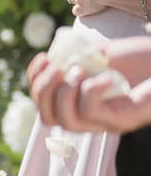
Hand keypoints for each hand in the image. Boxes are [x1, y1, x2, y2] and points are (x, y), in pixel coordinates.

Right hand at [29, 34, 150, 133]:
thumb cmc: (142, 59)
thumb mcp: (101, 53)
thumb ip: (77, 58)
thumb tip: (53, 59)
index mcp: (82, 102)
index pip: (45, 105)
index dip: (35, 82)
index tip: (42, 57)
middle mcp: (92, 117)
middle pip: (49, 117)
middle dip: (44, 90)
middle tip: (55, 67)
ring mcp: (107, 122)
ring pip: (68, 121)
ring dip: (65, 92)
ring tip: (78, 69)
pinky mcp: (123, 121)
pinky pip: (93, 113)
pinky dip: (90, 91)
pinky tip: (103, 76)